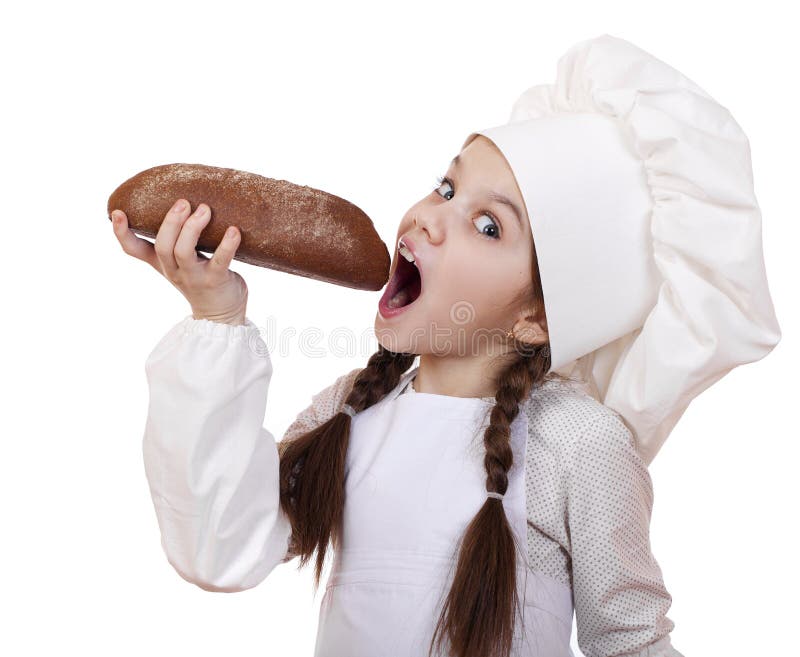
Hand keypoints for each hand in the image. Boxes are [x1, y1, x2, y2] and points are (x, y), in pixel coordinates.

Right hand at [110, 198, 248, 324]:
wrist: (221, 317)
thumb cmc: (203, 280)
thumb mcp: (183, 262)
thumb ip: (178, 240)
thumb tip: (181, 201)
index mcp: (162, 264)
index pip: (134, 250)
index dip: (122, 233)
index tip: (117, 212)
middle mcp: (174, 271)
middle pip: (162, 246)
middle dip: (170, 222)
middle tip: (183, 201)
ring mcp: (194, 278)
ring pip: (183, 252)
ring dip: (193, 228)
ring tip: (205, 209)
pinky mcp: (216, 281)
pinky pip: (220, 261)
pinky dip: (227, 244)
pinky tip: (234, 230)